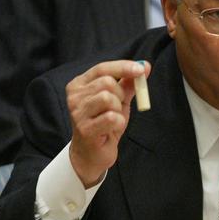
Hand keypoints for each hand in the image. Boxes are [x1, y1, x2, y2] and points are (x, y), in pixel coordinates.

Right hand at [66, 60, 150, 187]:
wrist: (93, 154)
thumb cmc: (105, 123)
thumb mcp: (118, 99)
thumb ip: (129, 83)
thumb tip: (144, 65)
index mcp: (80, 84)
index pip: (102, 68)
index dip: (123, 67)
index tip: (141, 69)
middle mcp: (74, 96)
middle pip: (107, 83)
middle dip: (120, 94)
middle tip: (118, 107)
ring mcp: (77, 113)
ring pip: (108, 99)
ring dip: (118, 109)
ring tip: (112, 119)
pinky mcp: (84, 129)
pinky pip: (112, 117)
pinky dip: (119, 123)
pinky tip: (111, 129)